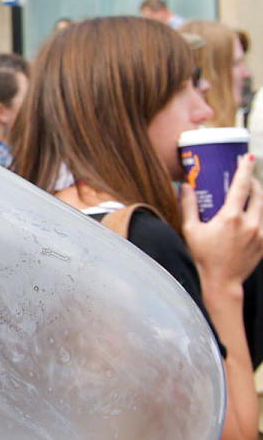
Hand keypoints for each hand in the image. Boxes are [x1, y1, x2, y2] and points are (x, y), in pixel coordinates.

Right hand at [182, 154, 262, 293]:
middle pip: (258, 193)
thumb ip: (188, 206)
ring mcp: (260, 233)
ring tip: (249, 191)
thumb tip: (185, 187)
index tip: (246, 158)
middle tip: (245, 174)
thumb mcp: (191, 230)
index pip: (241, 186)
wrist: (222, 281)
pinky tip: (250, 213)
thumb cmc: (204, 257)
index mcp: (230, 218)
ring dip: (258, 195)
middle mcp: (249, 223)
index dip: (244, 169)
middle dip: (253, 180)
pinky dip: (259, 212)